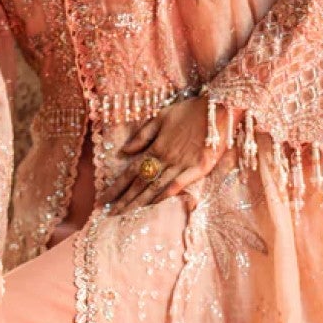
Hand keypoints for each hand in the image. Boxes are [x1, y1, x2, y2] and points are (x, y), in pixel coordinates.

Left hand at [99, 94, 234, 214]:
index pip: (131, 171)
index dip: (116, 186)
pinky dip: (164, 196)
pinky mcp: (198, 169)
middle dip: (123, 199)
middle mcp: (165, 158)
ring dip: (139, 202)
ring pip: (155, 187)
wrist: (219, 108)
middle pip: (140, 183)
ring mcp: (182, 165)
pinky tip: (152, 205)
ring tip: (125, 214)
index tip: (103, 199)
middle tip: (109, 213)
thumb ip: (143, 135)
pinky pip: (177, 185)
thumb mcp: (161, 116)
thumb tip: (124, 151)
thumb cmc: (190, 111)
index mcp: (155, 147)